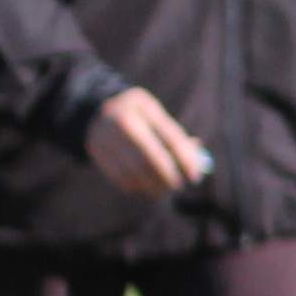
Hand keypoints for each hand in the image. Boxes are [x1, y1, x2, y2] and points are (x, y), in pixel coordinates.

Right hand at [87, 86, 209, 200]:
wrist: (97, 112)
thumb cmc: (140, 117)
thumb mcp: (158, 117)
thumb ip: (176, 137)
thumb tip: (199, 163)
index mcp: (141, 109)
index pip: (169, 139)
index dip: (185, 160)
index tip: (195, 177)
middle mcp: (119, 123)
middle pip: (148, 160)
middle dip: (167, 177)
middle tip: (177, 186)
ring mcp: (104, 138)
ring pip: (134, 173)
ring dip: (153, 185)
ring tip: (161, 187)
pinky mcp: (96, 153)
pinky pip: (121, 178)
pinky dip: (136, 185)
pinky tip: (141, 182)